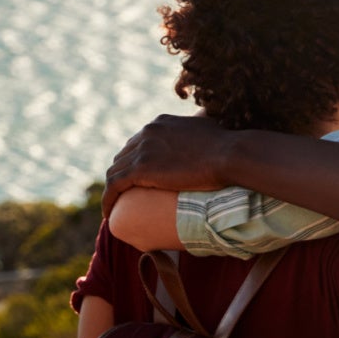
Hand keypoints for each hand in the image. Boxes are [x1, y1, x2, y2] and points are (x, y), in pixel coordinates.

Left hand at [103, 115, 235, 216]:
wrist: (230, 155)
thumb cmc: (227, 146)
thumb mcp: (208, 128)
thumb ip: (200, 127)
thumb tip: (208, 132)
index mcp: (160, 123)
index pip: (138, 141)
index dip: (135, 160)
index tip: (138, 177)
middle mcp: (147, 132)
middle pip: (123, 155)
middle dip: (121, 174)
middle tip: (126, 194)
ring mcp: (142, 149)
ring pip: (114, 171)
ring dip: (112, 189)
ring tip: (115, 205)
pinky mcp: (140, 168)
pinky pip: (114, 186)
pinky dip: (108, 199)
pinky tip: (108, 213)